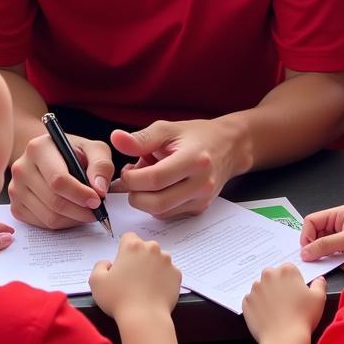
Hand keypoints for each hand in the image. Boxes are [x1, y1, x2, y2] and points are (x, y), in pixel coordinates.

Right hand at [8, 133, 113, 229]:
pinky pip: (42, 225)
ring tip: (86, 211)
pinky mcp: (16, 207)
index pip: (58, 180)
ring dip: (73, 219)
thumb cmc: (75, 153)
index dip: (80, 194)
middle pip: (54, 201)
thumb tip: (99, 189)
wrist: (52, 158)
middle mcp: (21, 168)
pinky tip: (71, 213)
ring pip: (49, 217)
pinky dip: (62, 224)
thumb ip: (101, 165)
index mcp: (38, 148)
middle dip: (80, 211)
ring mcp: (15, 189)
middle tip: (97, 211)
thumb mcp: (94, 150)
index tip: (98, 200)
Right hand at [89, 233, 182, 321]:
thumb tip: (108, 264)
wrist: (145, 318)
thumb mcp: (96, 282)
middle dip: (139, 258)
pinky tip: (155, 292)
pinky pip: (169, 273)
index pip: (128, 237)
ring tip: (145, 286)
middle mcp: (152, 248)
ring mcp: (167, 261)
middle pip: (145, 247)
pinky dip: (163, 279)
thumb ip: (100, 266)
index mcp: (133, 246)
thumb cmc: (119, 299)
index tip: (122, 263)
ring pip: (159, 259)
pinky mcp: (177, 275)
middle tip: (132, 277)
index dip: (124, 249)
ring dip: (153, 267)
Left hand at [110, 119, 238, 218]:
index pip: (155, 179)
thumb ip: (141, 138)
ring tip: (147, 180)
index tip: (126, 170)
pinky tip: (158, 188)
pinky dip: (156, 204)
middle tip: (132, 179)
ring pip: (161, 213)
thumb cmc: (195, 136)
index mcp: (194, 159)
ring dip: (145, 200)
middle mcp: (201, 184)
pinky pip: (169, 215)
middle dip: (135, 194)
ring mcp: (202, 200)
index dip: (132, 178)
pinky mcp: (200, 209)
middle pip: (157, 203)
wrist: (228, 147)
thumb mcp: (168, 129)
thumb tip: (116, 139)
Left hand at [243, 264, 326, 343]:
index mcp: (286, 271)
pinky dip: (257, 306)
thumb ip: (319, 285)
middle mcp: (268, 275)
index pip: (289, 270)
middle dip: (278, 286)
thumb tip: (319, 280)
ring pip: (261, 288)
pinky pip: (252, 301)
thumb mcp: (319, 299)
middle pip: (273, 276)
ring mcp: (255, 289)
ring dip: (266, 295)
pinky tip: (266, 316)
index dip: (293, 282)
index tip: (295, 294)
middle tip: (286, 302)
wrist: (284, 339)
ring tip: (276, 311)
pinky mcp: (246, 302)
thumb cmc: (303, 318)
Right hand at [300, 204, 343, 260]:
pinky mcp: (343, 249)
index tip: (307, 250)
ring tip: (319, 261)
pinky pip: (327, 253)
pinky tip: (327, 264)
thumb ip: (327, 245)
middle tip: (311, 258)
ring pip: (319, 244)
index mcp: (336, 215)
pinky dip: (325, 259)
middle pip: (313, 233)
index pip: (311, 221)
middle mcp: (336, 225)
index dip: (307, 235)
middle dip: (310, 245)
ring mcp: (339, 237)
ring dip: (318, 253)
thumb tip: (305, 252)